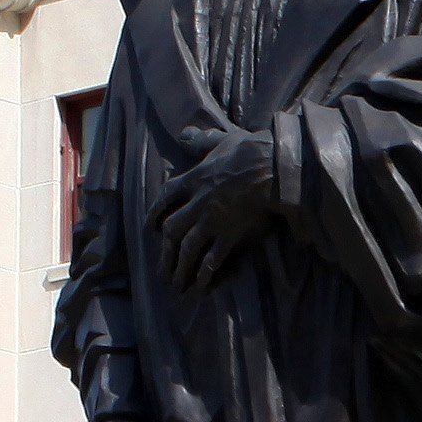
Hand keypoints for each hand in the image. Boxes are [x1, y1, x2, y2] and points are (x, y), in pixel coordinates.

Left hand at [155, 126, 285, 285]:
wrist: (271, 168)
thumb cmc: (250, 151)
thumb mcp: (222, 140)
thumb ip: (203, 141)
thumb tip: (186, 134)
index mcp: (194, 179)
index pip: (165, 197)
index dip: (155, 213)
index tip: (150, 228)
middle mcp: (197, 203)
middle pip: (172, 230)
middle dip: (165, 252)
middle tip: (161, 269)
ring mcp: (211, 221)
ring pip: (187, 248)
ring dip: (179, 268)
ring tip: (176, 285)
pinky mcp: (229, 234)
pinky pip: (212, 259)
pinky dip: (204, 274)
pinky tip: (200, 286)